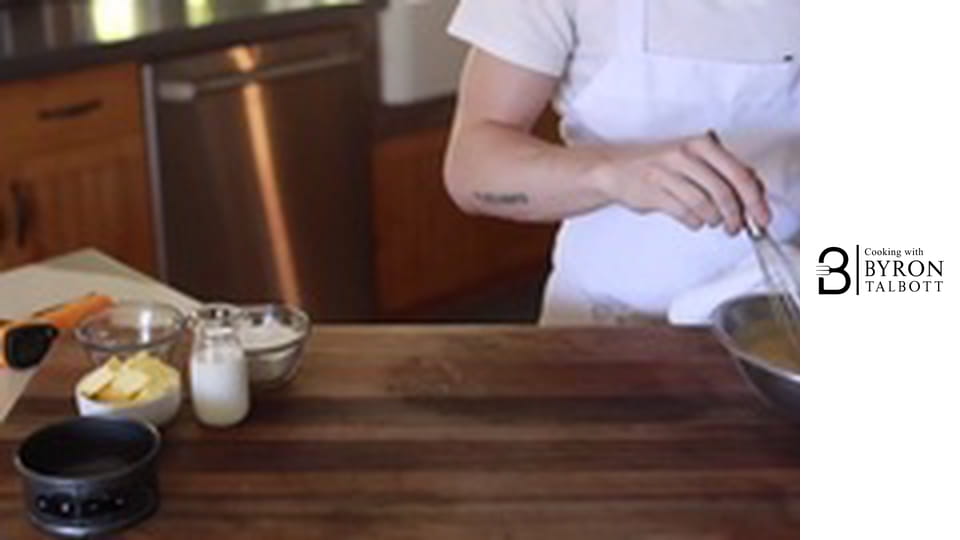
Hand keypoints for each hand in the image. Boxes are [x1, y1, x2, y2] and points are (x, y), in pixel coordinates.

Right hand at [596, 131, 770, 233]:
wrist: (616, 168)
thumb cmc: (660, 164)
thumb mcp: (695, 158)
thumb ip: (725, 170)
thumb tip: (756, 190)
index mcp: (702, 144)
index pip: (740, 174)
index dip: (755, 200)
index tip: (762, 217)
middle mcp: (685, 155)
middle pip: (724, 193)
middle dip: (736, 216)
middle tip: (738, 227)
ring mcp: (667, 173)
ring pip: (705, 206)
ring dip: (714, 220)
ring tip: (713, 221)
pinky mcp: (653, 192)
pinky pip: (685, 214)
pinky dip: (694, 222)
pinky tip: (694, 219)